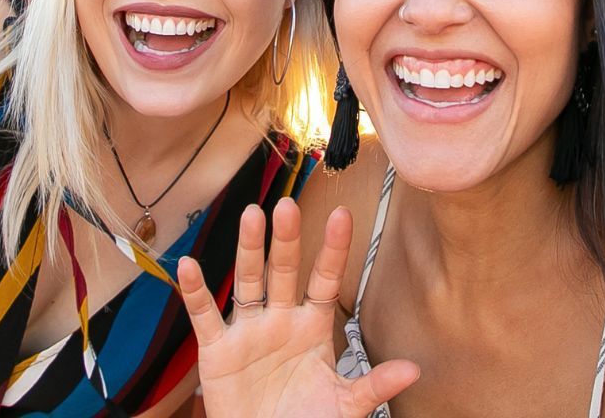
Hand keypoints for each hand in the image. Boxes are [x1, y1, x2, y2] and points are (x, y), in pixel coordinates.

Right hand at [178, 199, 418, 417]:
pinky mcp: (217, 350)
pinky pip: (204, 316)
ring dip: (248, 250)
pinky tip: (189, 266)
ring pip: (249, 281)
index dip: (334, 249)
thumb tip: (414, 370)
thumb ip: (373, 384)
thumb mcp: (343, 405)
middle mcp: (281, 320)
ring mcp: (249, 331)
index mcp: (312, 327)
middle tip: (288, 205)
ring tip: (251, 216)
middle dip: (287, 240)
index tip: (343, 214)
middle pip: (284, 271)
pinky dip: (195, 292)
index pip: (325, 280)